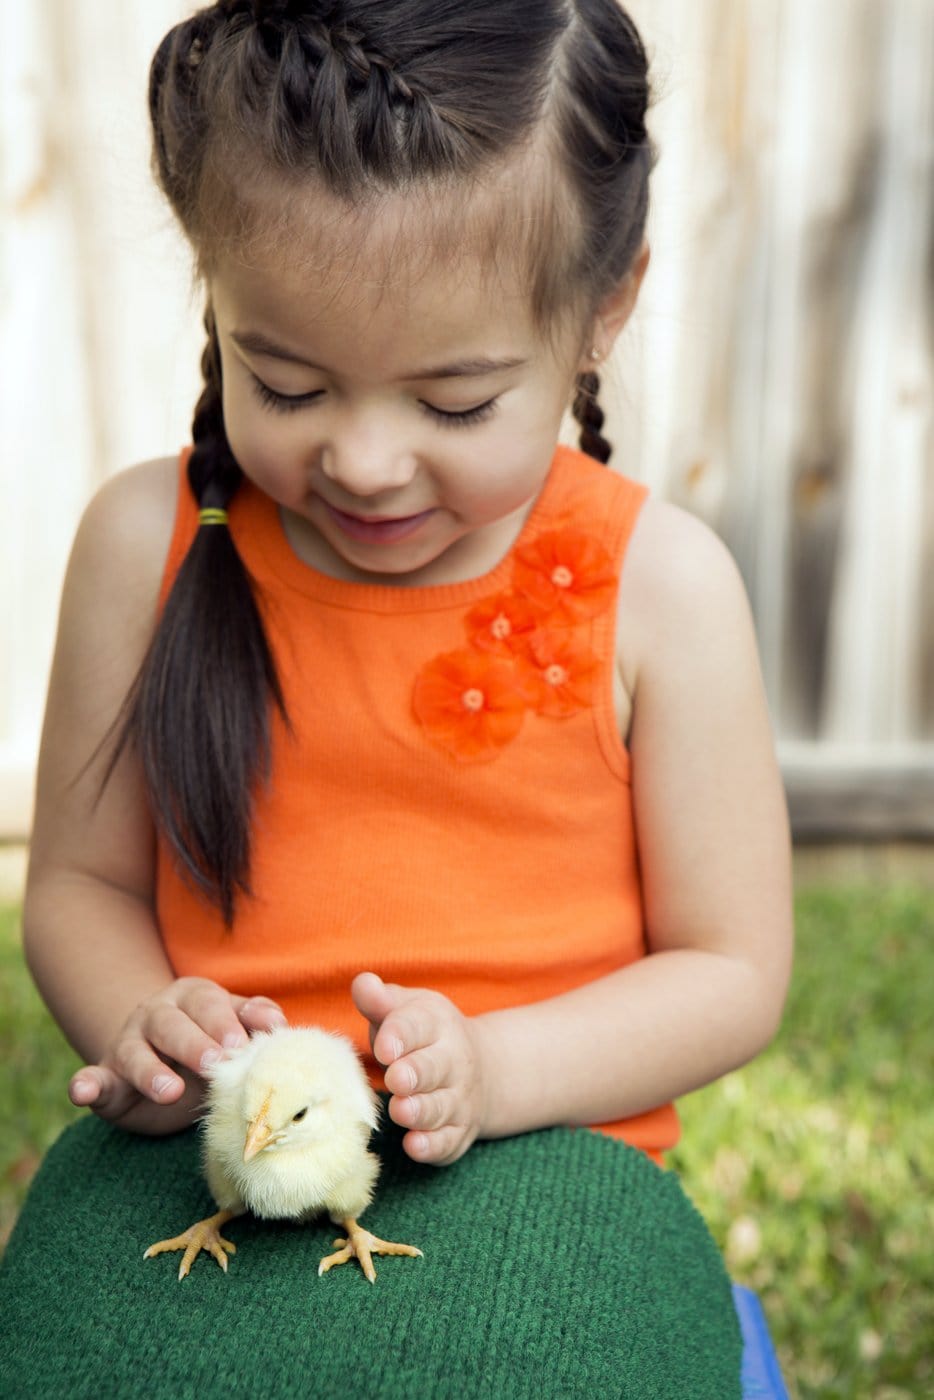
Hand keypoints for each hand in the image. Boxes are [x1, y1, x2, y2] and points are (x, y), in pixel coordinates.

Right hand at [68, 978, 286, 1133]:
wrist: (162, 1063)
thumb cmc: (211, 1044)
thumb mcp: (234, 1028)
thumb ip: (255, 1021)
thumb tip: (278, 1025)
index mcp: (193, 997)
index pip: (210, 1003)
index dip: (225, 1022)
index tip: (239, 1044)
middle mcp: (156, 1014)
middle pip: (173, 1024)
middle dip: (194, 1043)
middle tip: (214, 1064)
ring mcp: (127, 1044)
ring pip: (136, 1053)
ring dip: (151, 1072)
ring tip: (170, 1091)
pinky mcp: (105, 1077)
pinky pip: (91, 1078)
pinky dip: (84, 1085)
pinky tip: (81, 1092)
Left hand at [351, 971, 490, 1165]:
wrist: (482, 1069)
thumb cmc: (423, 1037)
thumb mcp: (407, 1009)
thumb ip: (380, 1000)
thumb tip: (362, 983)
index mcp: (436, 1024)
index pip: (417, 1026)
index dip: (400, 1036)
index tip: (384, 1047)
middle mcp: (452, 1061)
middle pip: (434, 1068)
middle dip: (415, 1074)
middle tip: (396, 1079)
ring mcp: (458, 1099)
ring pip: (440, 1107)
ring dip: (420, 1111)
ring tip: (400, 1111)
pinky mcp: (457, 1133)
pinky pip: (447, 1142)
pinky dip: (432, 1147)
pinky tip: (414, 1146)